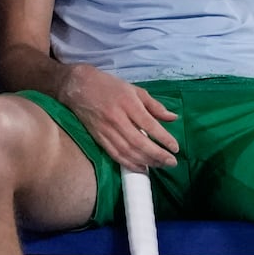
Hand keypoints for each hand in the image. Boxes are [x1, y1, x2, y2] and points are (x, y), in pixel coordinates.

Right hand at [59, 65, 178, 172]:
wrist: (78, 86)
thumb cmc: (109, 86)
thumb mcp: (134, 90)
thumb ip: (154, 105)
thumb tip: (173, 118)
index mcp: (128, 103)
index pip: (149, 125)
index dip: (163, 138)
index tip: (175, 147)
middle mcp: (117, 118)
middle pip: (139, 142)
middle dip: (157, 155)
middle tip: (172, 162)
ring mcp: (106, 130)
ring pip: (127, 151)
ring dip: (146, 162)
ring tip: (160, 166)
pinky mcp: (98, 138)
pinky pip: (115, 155)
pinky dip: (129, 164)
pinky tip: (141, 168)